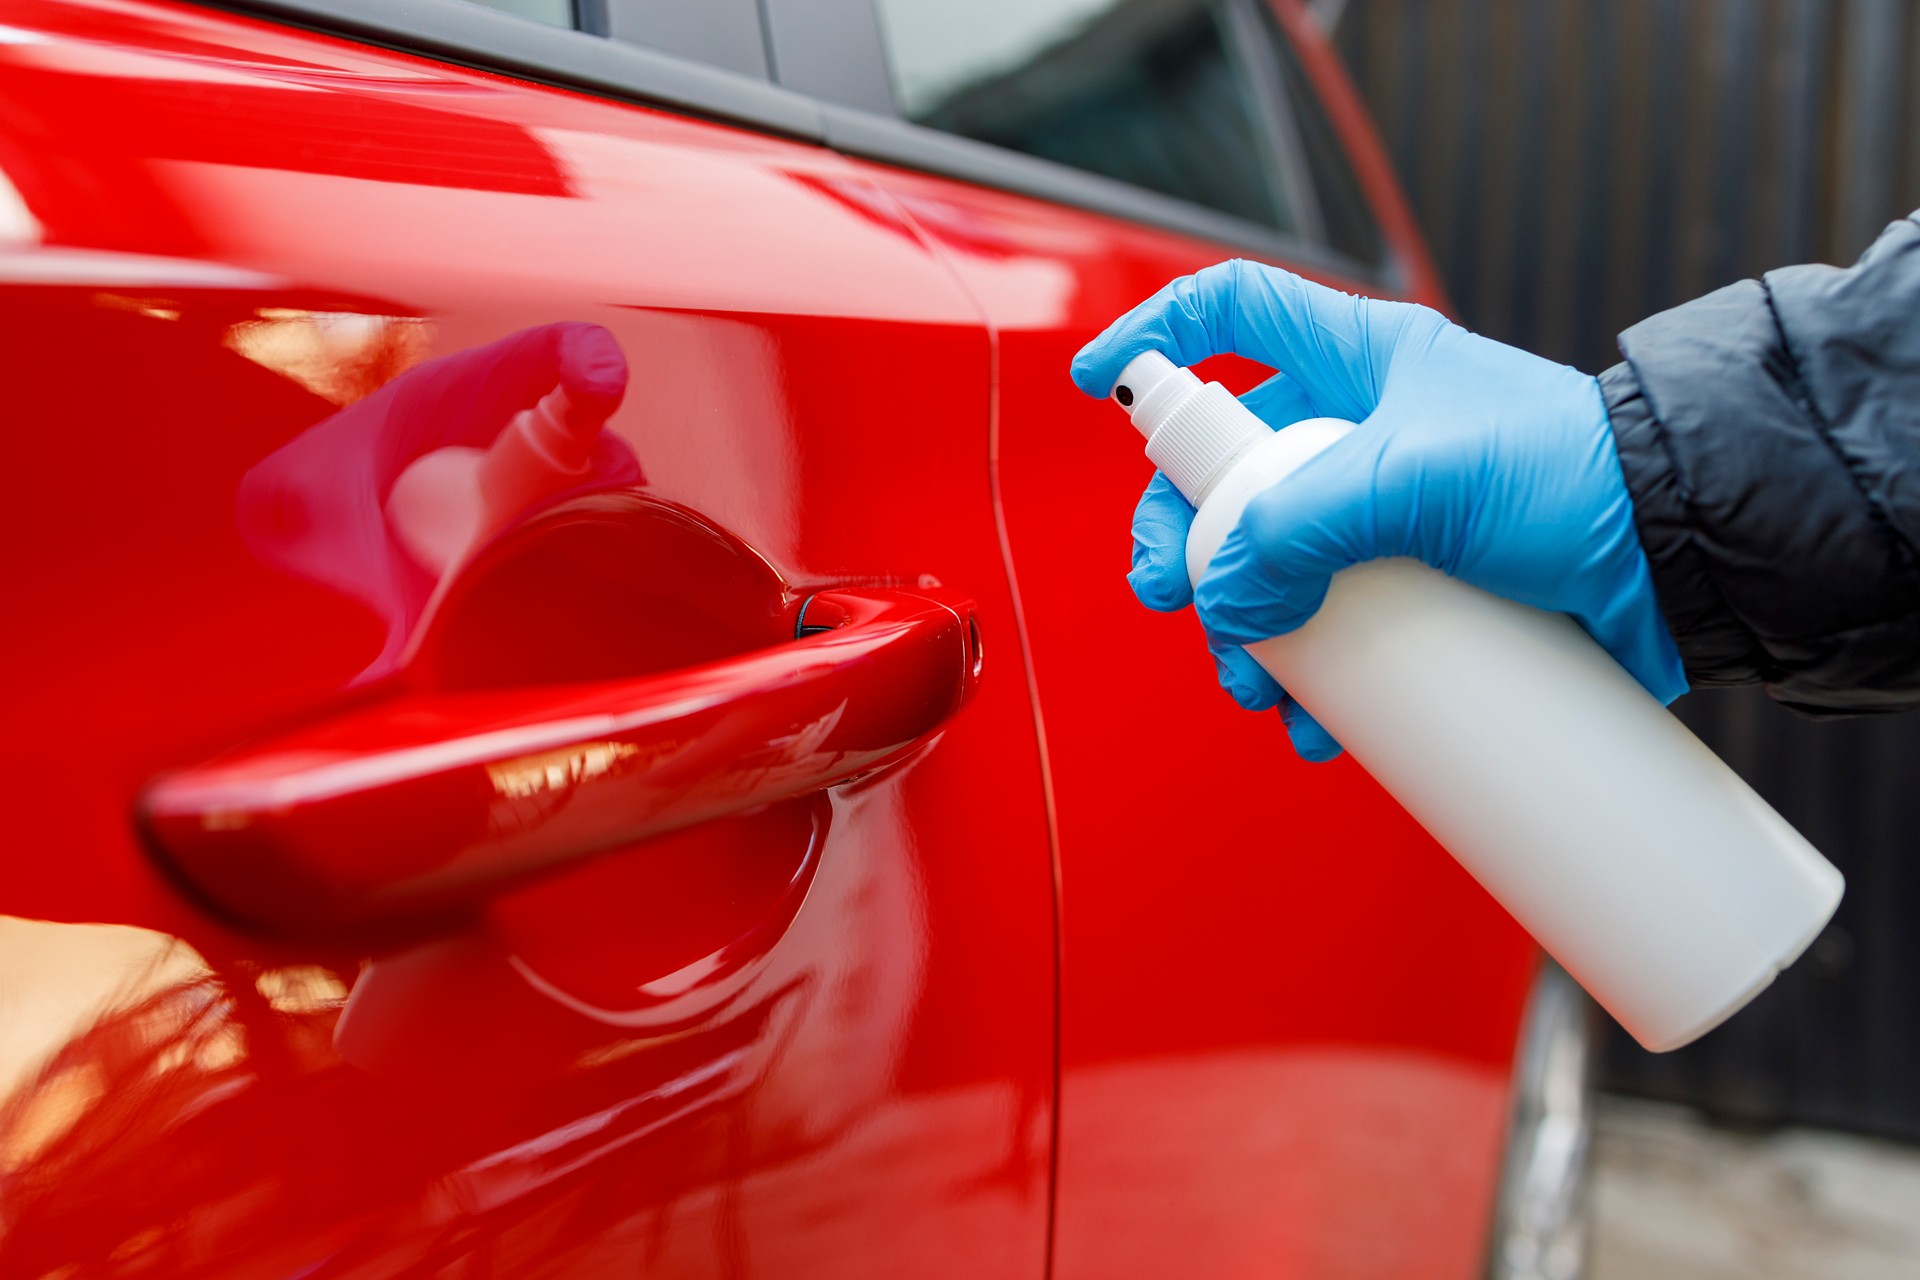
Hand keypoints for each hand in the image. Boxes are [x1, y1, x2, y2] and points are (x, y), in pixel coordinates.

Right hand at [1073, 260, 1685, 761]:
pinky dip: (1312, 685)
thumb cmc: (1578, 477)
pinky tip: (1316, 727)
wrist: (1688, 560)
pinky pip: (1335, 636)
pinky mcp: (1419, 597)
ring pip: (1271, 570)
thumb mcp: (1421, 479)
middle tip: (1174, 599)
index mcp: (1357, 365)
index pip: (1231, 314)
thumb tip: (1226, 603)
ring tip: (1257, 690)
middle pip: (1227, 473)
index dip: (1156, 337)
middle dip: (1186, 541)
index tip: (1095, 387)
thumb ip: (1302, 526)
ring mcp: (1387, 521)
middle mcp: (1360, 436)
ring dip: (1243, 635)